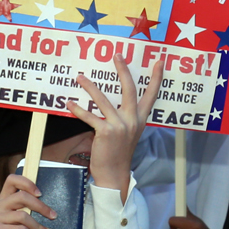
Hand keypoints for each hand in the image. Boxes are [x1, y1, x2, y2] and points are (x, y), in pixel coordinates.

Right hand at [0, 171, 55, 228]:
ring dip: (39, 226)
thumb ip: (27, 208)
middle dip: (40, 206)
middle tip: (53, 216)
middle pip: (21, 197)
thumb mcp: (19, 218)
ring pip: (22, 215)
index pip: (12, 180)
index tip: (40, 193)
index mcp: (3, 199)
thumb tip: (49, 206)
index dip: (27, 183)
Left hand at [69, 55, 164, 198]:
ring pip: (104, 100)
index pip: (151, 95)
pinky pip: (90, 117)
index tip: (159, 63)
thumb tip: (111, 102)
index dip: (155, 79)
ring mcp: (120, 126)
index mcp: (140, 119)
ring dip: (90, 87)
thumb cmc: (118, 153)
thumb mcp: (128, 133)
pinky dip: (78, 109)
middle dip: (123, 70)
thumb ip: (124, 118)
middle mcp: (132, 120)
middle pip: (130, 90)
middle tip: (117, 55)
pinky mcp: (106, 132)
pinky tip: (69, 103)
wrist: (114, 173)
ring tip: (80, 77)